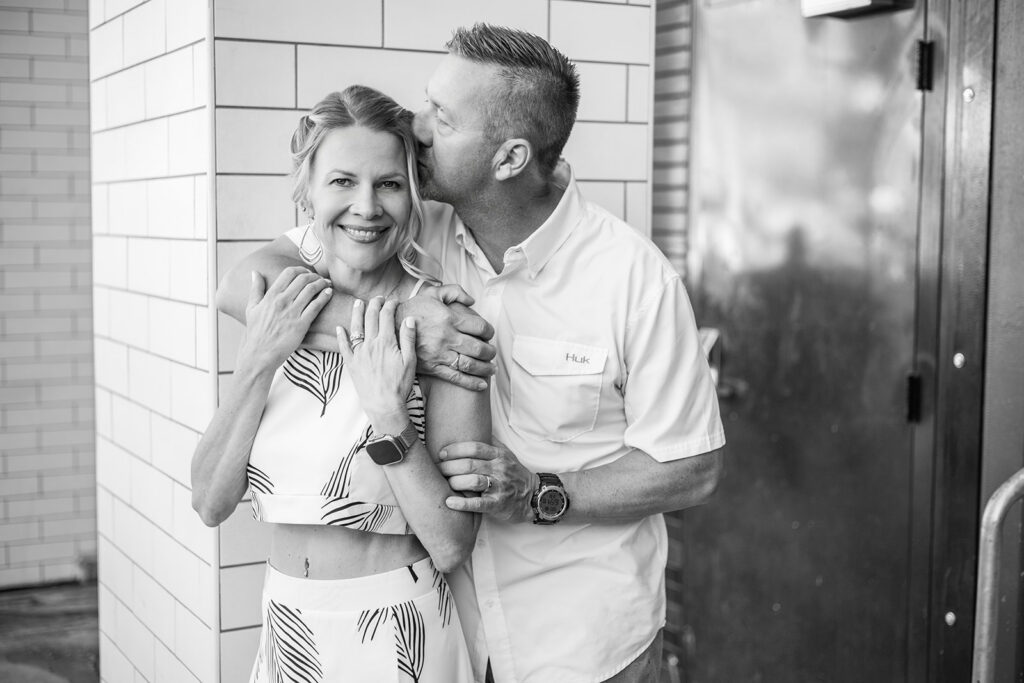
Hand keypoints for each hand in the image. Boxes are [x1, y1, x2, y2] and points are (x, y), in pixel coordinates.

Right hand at [238, 267, 332, 372]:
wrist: (260, 354)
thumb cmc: (256, 332)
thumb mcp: (251, 308)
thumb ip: (255, 289)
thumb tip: (255, 272)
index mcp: (271, 296)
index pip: (289, 273)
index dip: (301, 269)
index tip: (307, 272)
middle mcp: (282, 301)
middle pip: (303, 279)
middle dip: (314, 276)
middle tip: (320, 278)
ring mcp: (292, 312)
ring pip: (311, 290)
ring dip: (322, 283)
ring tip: (327, 284)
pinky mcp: (301, 324)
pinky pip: (316, 306)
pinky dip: (325, 297)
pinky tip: (329, 293)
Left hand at [337, 296, 416, 428]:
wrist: (383, 405)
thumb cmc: (399, 384)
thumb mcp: (410, 361)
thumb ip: (409, 338)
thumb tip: (409, 319)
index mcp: (386, 342)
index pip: (386, 316)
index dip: (390, 305)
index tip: (393, 301)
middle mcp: (370, 344)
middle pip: (371, 317)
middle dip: (374, 304)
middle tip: (378, 299)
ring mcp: (359, 353)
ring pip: (356, 327)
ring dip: (357, 313)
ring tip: (358, 303)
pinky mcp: (351, 364)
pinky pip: (343, 347)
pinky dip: (340, 336)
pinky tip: (339, 328)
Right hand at [398, 285, 496, 391]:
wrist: (389, 327)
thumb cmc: (413, 309)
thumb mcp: (433, 293)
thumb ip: (455, 292)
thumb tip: (472, 301)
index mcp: (450, 318)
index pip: (480, 327)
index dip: (489, 331)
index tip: (489, 334)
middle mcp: (447, 337)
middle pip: (479, 348)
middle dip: (490, 352)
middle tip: (492, 352)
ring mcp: (440, 354)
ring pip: (470, 364)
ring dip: (485, 368)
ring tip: (491, 368)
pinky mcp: (432, 367)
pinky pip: (456, 377)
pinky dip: (471, 382)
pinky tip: (482, 384)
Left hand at [438, 440, 536, 522]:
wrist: (533, 496)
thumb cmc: (515, 473)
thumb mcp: (507, 454)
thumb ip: (492, 442)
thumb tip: (474, 426)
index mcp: (499, 455)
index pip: (475, 448)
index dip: (456, 449)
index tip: (442, 453)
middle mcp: (499, 469)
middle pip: (470, 464)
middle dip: (449, 466)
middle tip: (438, 469)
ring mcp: (499, 487)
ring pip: (473, 481)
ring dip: (455, 482)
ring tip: (445, 483)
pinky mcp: (498, 504)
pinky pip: (478, 504)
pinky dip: (462, 503)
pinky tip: (449, 502)